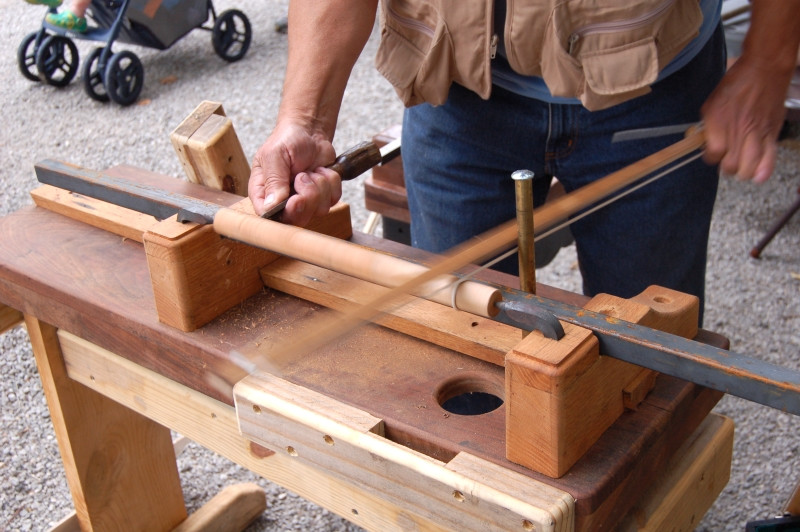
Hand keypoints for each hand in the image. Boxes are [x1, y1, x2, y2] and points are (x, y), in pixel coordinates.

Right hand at [249, 122, 341, 225]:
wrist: (310, 131)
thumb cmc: (287, 140)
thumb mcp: (275, 155)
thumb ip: (273, 180)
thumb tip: (272, 205)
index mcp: (264, 192)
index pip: (268, 216)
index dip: (284, 213)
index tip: (295, 199)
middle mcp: (283, 201)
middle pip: (296, 219)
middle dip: (307, 197)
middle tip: (303, 177)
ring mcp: (304, 201)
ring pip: (318, 210)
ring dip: (319, 185)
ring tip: (310, 170)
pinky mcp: (322, 197)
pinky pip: (332, 199)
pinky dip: (331, 182)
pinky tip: (321, 170)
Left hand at [701, 57, 788, 182]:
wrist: (765, 68)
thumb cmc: (736, 82)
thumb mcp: (712, 102)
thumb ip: (709, 125)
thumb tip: (706, 142)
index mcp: (719, 122)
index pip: (713, 154)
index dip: (711, 157)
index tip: (713, 153)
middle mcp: (738, 130)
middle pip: (731, 166)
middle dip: (726, 168)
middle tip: (727, 162)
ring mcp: (757, 132)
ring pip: (749, 167)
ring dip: (743, 172)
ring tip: (741, 168)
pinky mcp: (772, 132)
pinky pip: (769, 158)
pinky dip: (763, 171)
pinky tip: (758, 175)